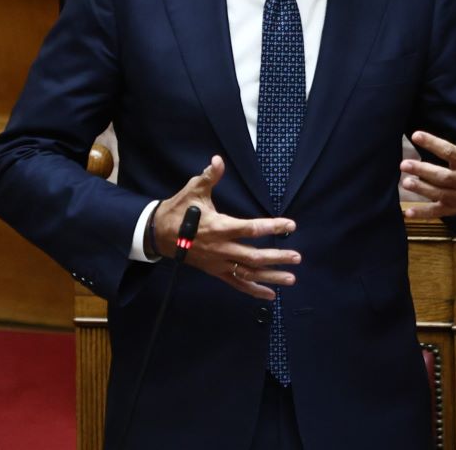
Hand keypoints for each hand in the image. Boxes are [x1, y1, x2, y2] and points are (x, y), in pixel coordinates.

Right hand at [153, 156, 300, 299]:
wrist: (158, 234)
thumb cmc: (179, 210)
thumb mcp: (193, 190)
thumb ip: (209, 176)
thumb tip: (218, 160)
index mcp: (219, 227)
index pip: (250, 229)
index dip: (272, 227)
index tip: (290, 225)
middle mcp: (221, 248)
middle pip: (254, 257)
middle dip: (277, 257)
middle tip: (297, 257)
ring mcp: (218, 262)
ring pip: (248, 273)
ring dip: (270, 277)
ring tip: (291, 278)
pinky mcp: (215, 271)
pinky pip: (236, 283)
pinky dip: (253, 290)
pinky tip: (270, 295)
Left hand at [400, 81, 455, 218]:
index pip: (449, 151)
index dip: (432, 143)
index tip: (416, 134)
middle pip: (441, 175)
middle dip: (422, 170)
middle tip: (403, 165)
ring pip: (437, 193)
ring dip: (421, 189)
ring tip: (405, 182)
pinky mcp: (451, 208)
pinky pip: (436, 212)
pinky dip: (423, 213)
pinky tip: (407, 212)